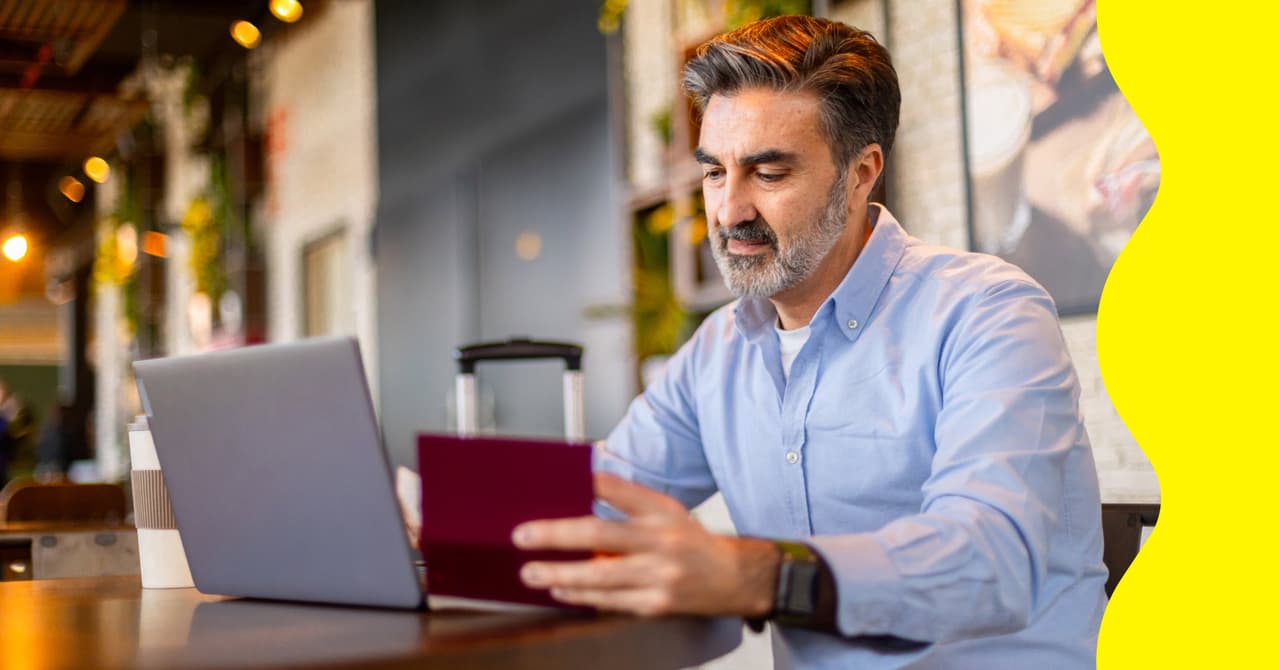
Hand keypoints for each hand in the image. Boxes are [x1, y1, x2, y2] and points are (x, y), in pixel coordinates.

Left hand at [512, 473, 779, 616]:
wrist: (734, 579)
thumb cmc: (692, 542)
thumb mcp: (667, 510)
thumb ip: (628, 500)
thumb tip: (583, 484)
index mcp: (662, 512)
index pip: (619, 490)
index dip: (587, 484)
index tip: (553, 479)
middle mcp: (661, 542)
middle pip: (599, 535)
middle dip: (555, 535)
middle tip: (523, 536)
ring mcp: (658, 576)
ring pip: (599, 576)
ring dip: (559, 574)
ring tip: (531, 572)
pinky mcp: (655, 604)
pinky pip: (609, 601)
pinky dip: (580, 596)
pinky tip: (560, 590)